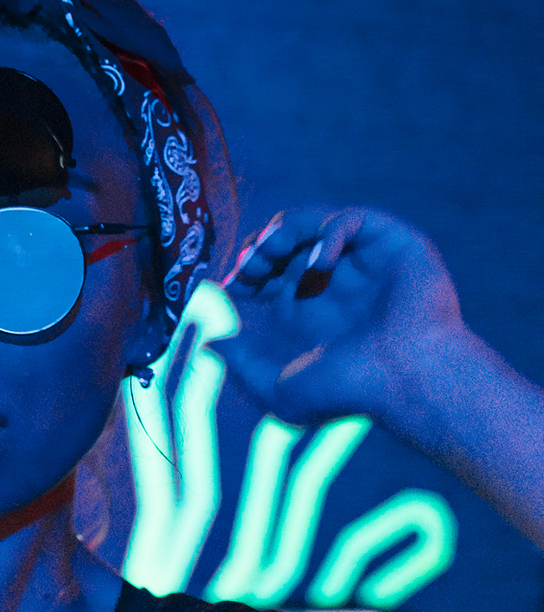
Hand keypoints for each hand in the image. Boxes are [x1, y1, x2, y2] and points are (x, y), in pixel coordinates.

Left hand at [221, 206, 466, 426]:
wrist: (404, 380)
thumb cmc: (348, 392)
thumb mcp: (278, 387)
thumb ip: (240, 364)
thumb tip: (208, 343)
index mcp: (311, 312)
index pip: (269, 275)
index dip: (245, 272)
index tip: (229, 285)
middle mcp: (336, 284)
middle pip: (286, 245)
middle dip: (259, 249)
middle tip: (249, 265)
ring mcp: (363, 262)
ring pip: (314, 224)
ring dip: (284, 231)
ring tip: (271, 252)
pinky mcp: (391, 244)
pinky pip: (350, 219)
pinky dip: (327, 232)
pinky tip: (318, 265)